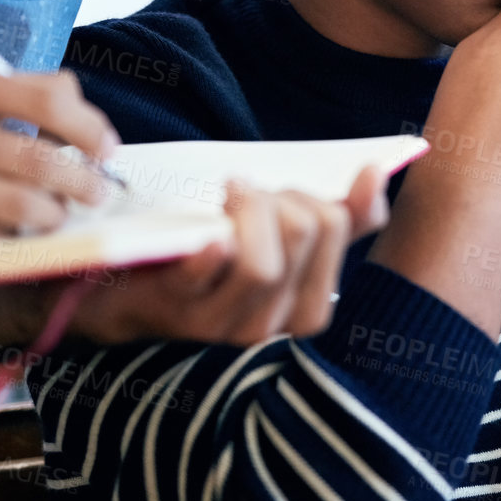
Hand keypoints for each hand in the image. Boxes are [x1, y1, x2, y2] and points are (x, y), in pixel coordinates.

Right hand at [0, 55, 118, 254]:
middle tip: (98, 193)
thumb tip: (84, 112)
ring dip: (53, 216)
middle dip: (82, 183)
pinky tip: (16, 234)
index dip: (88, 129)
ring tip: (59, 215)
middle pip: (35, 161)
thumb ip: (18, 90)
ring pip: (16, 207)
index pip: (43, 99)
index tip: (107, 149)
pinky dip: (12, 241)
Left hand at [70, 164, 390, 345]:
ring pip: (262, 266)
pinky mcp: (172, 312)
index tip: (283, 191)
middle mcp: (271, 324)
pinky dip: (210, 250)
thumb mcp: (278, 237)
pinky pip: (204, 276)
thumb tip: (378, 175)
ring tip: (227, 195)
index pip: (338, 228)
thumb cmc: (210, 257)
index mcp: (307, 306)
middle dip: (278, 196)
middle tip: (247, 190)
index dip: (314, 195)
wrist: (122, 291)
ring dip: (246, 211)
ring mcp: (221, 323)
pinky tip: (209, 231)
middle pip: (301, 236)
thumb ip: (340, 218)